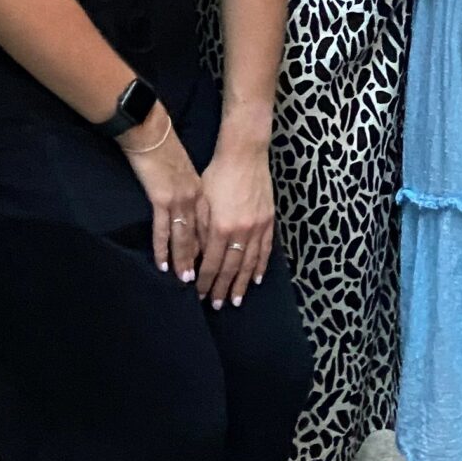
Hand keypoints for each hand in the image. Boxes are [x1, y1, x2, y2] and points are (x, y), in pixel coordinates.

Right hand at [122, 113, 205, 281]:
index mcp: (203, 193)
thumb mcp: (186, 173)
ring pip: (186, 238)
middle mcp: (197, 199)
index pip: (213, 228)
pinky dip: (163, 250)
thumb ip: (192, 193)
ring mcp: (180, 200)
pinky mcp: (162, 199)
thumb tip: (194, 213)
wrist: (152, 132)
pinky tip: (163, 265)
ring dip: (186, 262)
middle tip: (210, 283)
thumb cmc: (166, 151)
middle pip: (204, 237)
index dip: (218, 250)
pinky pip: (163, 230)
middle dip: (208, 262)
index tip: (222, 269)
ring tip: (189, 282)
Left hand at [198, 149, 274, 306]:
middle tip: (217, 305)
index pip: (210, 264)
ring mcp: (257, 227)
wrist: (244, 155)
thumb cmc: (217, 175)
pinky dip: (260, 266)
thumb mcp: (200, 202)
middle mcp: (240, 232)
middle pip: (230, 268)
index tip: (199, 295)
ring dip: (241, 284)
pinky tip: (255, 279)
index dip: (204, 282)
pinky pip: (265, 250)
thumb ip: (198, 231)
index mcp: (220, 227)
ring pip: (249, 263)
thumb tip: (193, 258)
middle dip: (221, 288)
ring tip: (235, 300)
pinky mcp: (268, 221)